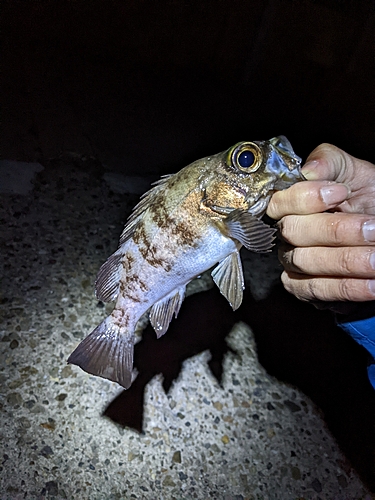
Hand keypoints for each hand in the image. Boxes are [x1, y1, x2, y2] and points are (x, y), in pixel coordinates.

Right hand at [267, 143, 374, 301]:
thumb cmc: (367, 202)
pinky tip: (372, 283)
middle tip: (372, 229)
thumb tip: (309, 169)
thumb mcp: (355, 174)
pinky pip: (317, 289)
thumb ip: (330, 162)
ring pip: (306, 261)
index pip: (280, 202)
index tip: (341, 192)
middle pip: (293, 232)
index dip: (306, 198)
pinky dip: (347, 287)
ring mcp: (293, 261)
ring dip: (347, 260)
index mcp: (292, 203)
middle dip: (335, 231)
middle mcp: (288, 232)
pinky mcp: (303, 288)